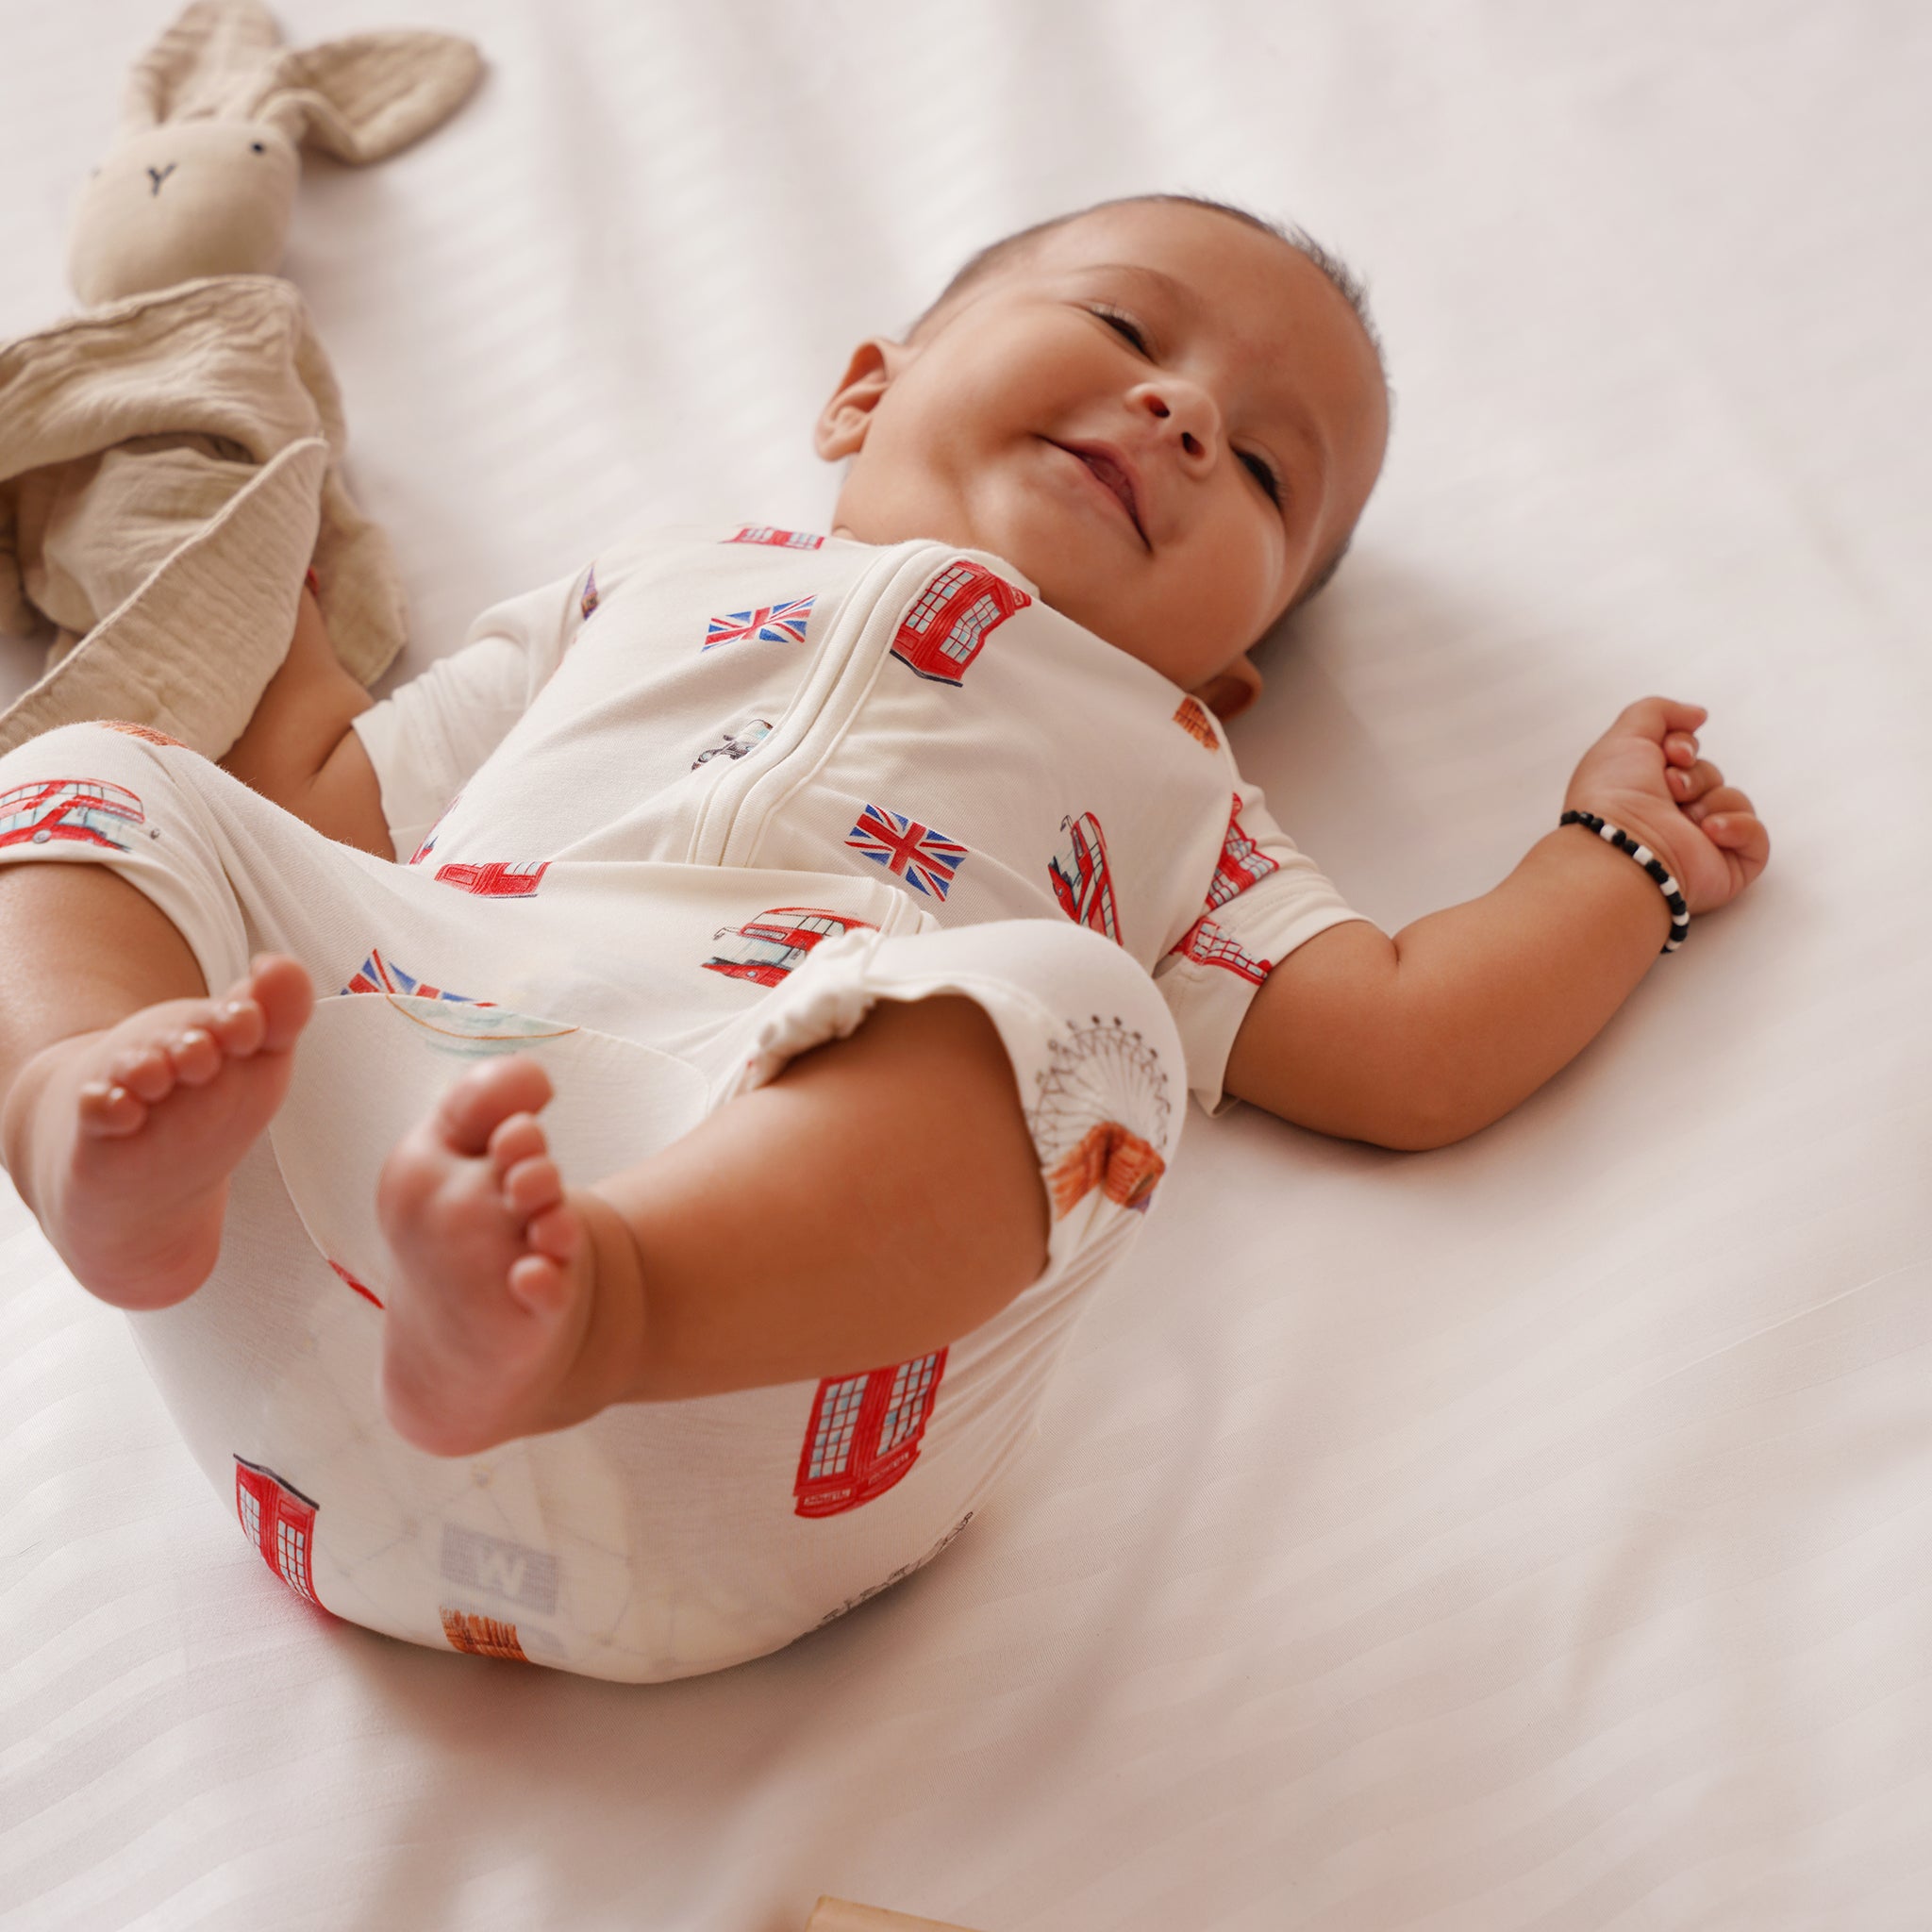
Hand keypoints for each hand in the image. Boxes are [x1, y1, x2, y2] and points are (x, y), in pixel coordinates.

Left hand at [1563, 697, 1769, 916]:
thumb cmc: (1613, 796)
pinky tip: (1708, 833)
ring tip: (1683, 818)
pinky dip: (1737, 827)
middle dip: (1694, 776)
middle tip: (1669, 789)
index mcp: (1646, 794)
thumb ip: (1658, 711)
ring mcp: (1700, 846)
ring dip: (1710, 801)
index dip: (1684, 746)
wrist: (1621, 845)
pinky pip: (1756, 835)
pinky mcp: (1728, 868)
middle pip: (1711, 775)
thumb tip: (1697, 715)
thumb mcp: (1625, 736)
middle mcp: (1671, 820)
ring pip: (1734, 800)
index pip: (1688, 757)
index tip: (1669, 754)